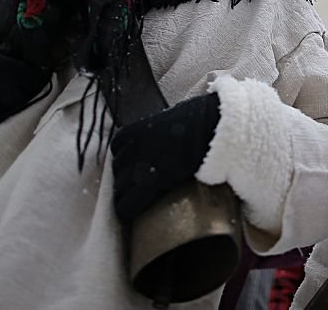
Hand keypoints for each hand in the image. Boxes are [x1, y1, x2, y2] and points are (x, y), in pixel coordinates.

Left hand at [111, 92, 220, 222]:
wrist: (210, 130)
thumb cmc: (198, 119)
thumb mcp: (171, 116)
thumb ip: (160, 127)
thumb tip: (165, 130)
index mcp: (134, 130)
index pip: (118, 148)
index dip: (127, 158)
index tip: (134, 163)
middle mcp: (132, 148)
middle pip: (118, 168)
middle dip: (125, 176)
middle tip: (138, 182)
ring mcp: (139, 166)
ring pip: (120, 187)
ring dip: (128, 192)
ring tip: (138, 197)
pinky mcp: (150, 183)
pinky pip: (130, 202)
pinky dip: (130, 208)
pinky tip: (134, 210)